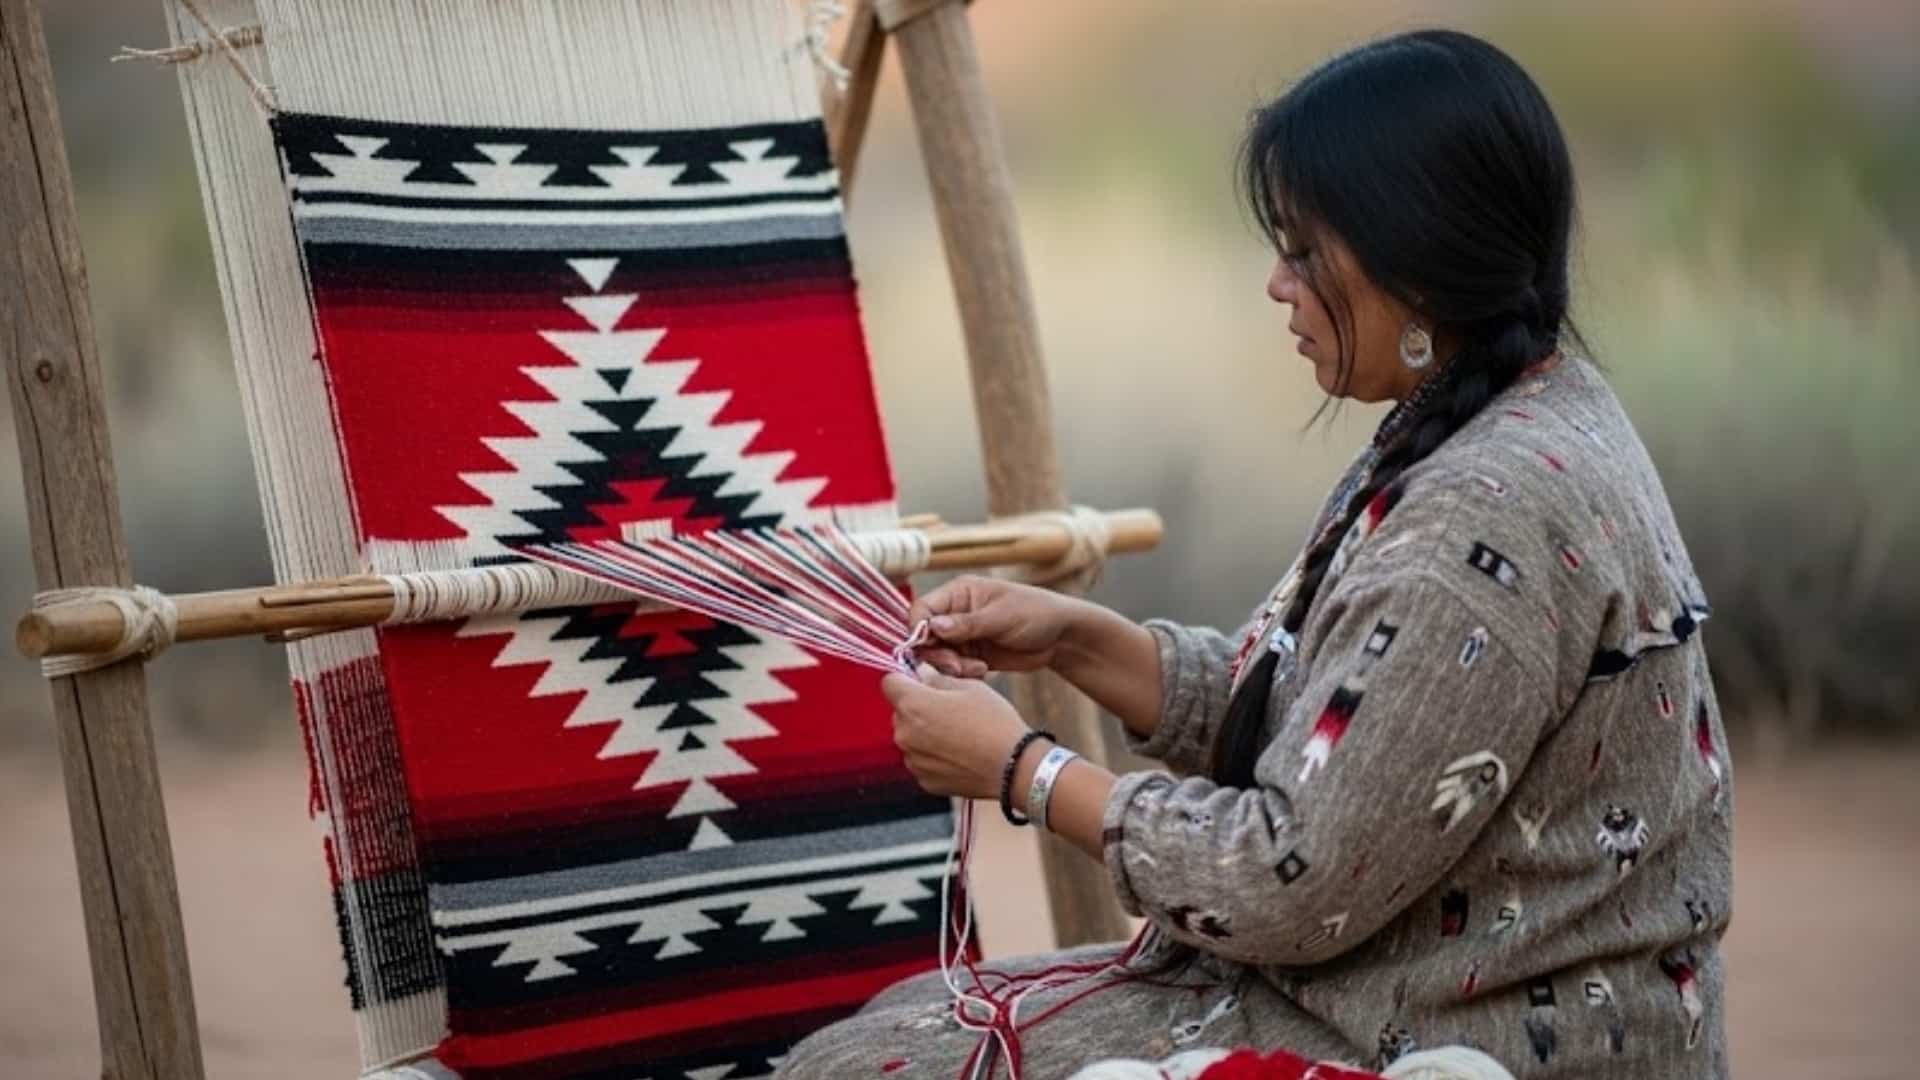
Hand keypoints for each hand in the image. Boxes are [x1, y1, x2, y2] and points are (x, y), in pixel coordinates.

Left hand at [880, 666, 1031, 800]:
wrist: (1014, 767)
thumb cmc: (994, 722)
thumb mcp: (969, 686)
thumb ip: (937, 678)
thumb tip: (922, 675)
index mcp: (912, 705)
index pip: (889, 682)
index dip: (904, 678)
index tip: (919, 681)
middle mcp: (904, 734)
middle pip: (900, 711)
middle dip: (918, 707)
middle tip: (949, 709)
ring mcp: (913, 760)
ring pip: (910, 736)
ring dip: (925, 732)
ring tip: (958, 734)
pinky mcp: (923, 780)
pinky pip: (921, 759)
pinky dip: (933, 755)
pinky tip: (959, 754)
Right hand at [908, 574, 1083, 677]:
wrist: (1061, 636)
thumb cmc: (1035, 612)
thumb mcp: (1002, 616)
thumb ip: (967, 623)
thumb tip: (932, 626)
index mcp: (959, 593)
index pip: (922, 609)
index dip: (918, 629)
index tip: (929, 645)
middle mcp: (955, 613)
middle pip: (925, 637)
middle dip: (938, 654)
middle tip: (958, 665)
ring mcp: (963, 636)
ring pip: (938, 656)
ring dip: (952, 666)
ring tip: (978, 669)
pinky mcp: (972, 656)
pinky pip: (954, 668)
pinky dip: (963, 674)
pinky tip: (983, 671)